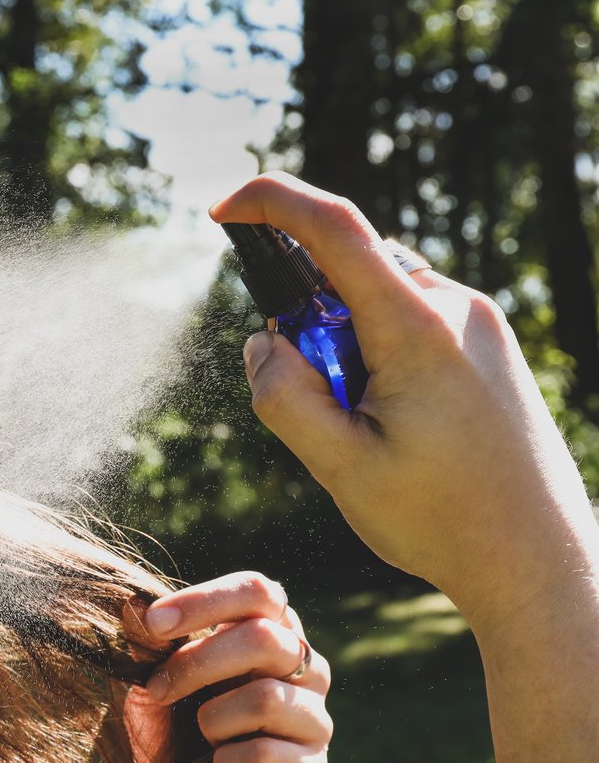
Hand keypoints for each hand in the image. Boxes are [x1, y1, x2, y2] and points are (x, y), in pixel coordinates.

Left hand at [121, 571, 332, 762]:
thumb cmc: (164, 724)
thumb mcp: (148, 677)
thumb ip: (147, 641)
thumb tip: (130, 602)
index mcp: (271, 629)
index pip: (257, 592)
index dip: (205, 601)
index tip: (154, 623)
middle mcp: (306, 668)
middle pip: (264, 640)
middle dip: (196, 664)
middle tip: (156, 690)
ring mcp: (316, 720)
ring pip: (267, 699)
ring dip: (212, 719)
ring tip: (200, 736)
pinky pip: (268, 756)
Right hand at [208, 172, 598, 632]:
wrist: (540, 559)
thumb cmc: (442, 519)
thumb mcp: (339, 467)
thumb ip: (284, 396)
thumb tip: (263, 342)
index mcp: (416, 328)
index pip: (334, 228)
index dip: (271, 202)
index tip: (222, 207)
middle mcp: (455, 306)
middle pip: (347, 274)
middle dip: (309, 327)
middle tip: (324, 412)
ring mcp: (479, 322)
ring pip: (376, 299)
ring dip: (345, 346)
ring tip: (370, 430)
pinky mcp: (488, 342)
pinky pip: (409, 319)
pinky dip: (377, 354)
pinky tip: (399, 426)